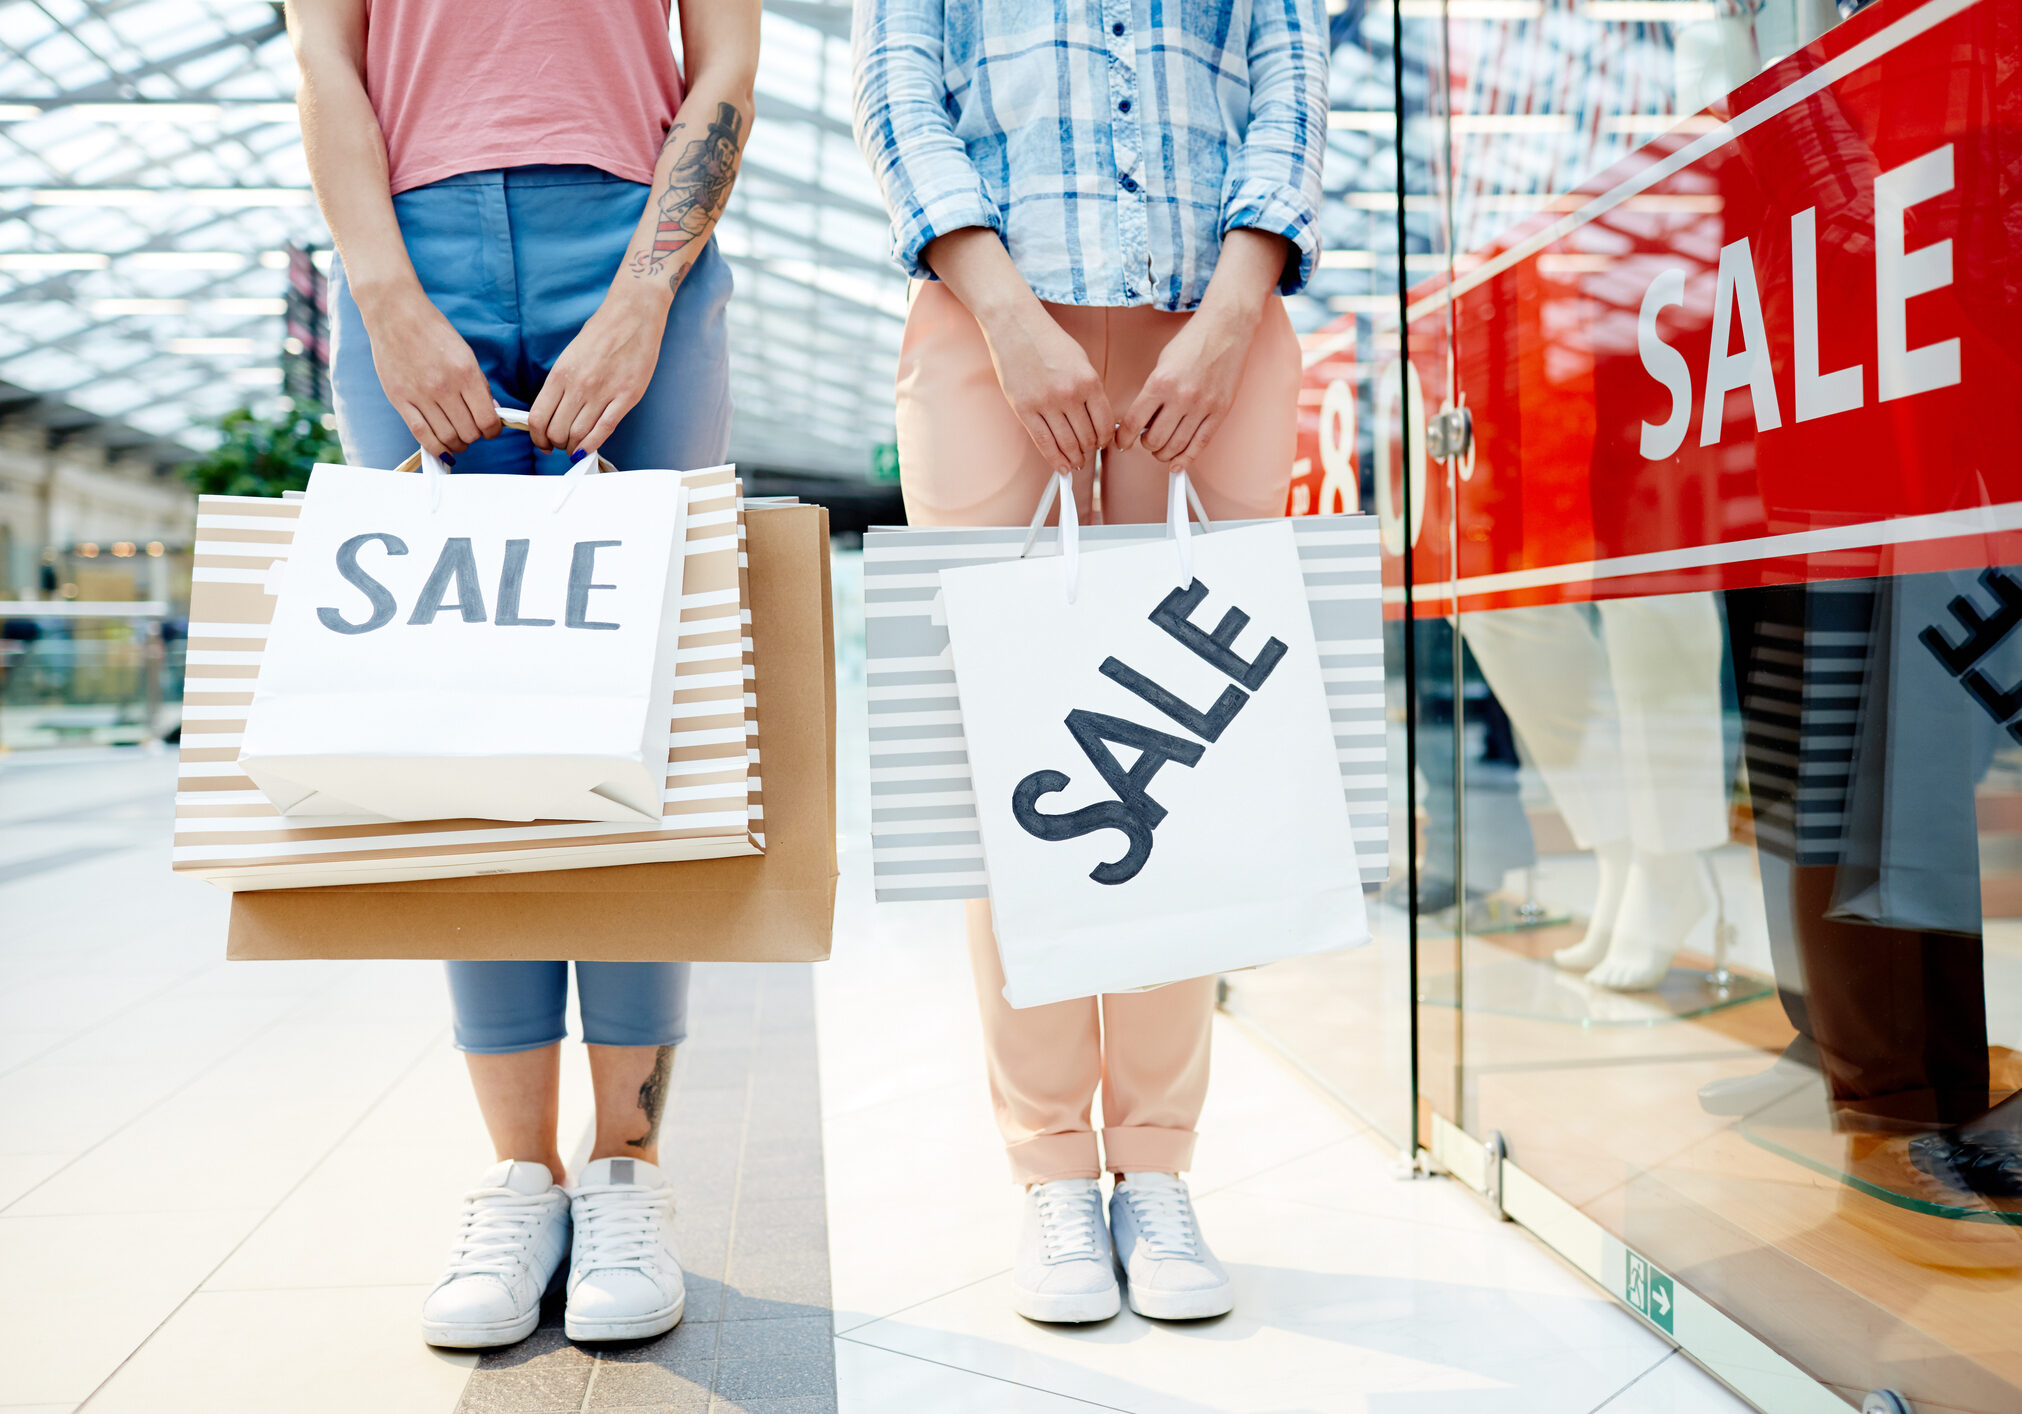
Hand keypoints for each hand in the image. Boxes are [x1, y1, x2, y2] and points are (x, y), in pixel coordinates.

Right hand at [358, 287, 500, 456]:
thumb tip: (493, 413)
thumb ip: (480, 385)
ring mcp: (420, 395)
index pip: (488, 420)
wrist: (395, 313)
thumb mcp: (466, 353)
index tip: (490, 429)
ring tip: (458, 438)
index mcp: (465, 373)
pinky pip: (421, 435)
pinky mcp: (399, 399)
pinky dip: (436, 448)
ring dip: (457, 444)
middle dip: (475, 436)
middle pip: (469, 433)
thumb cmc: (433, 331)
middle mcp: (444, 387)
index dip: (493, 431)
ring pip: (447, 438)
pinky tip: (443, 448)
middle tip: (471, 428)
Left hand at [527, 288, 670, 455]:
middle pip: (557, 431)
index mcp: (561, 374)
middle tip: (559, 445)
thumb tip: (554, 412)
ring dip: (573, 447)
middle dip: (555, 444)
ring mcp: (603, 393)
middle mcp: (579, 385)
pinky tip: (587, 449)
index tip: (541, 442)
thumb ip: (561, 384)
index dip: (536, 437)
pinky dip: (592, 445)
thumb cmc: (602, 332)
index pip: (538, 417)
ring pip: (579, 435)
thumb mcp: (570, 355)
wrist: (633, 315)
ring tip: (575, 447)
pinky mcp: (626, 397)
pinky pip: (604, 430)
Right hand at [978, 304, 1113, 473]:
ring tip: (1076, 462)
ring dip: (1075, 458)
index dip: (1106, 440)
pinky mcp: (1025, 410)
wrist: (1015, 326)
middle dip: (1090, 450)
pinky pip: (1043, 443)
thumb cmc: (1049, 342)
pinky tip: (1062, 468)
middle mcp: (1070, 395)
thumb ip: (1091, 391)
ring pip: (1067, 444)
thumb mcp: (1082, 362)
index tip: (1103, 444)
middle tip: (1088, 454)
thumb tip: (1099, 422)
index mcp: (1089, 381)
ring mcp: (1046, 404)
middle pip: (1087, 438)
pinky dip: (1055, 460)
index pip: (1105, 424)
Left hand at [1119, 306, 1254, 468]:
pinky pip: (1200, 444)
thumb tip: (1140, 422)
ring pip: (1175, 447)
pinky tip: (1177, 464)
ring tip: (1160, 449)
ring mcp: (1202, 406)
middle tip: (1145, 441)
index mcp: (1160, 382)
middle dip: (1145, 446)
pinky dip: (1186, 459)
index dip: (1123, 438)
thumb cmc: (1192, 343)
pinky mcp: (1220, 412)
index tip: (1121, 442)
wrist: (1226, 329)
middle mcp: (1181, 397)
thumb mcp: (1161, 363)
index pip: (1133, 423)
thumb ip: (1151, 393)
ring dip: (1163, 454)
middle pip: (1154, 440)